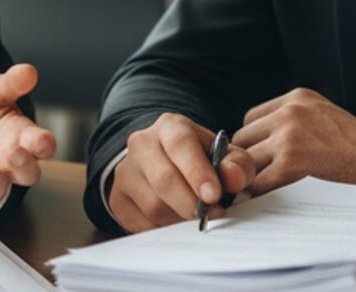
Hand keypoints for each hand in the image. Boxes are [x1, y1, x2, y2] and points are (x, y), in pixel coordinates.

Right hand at [108, 112, 254, 232]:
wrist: (163, 163)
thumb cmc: (200, 159)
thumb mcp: (224, 155)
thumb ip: (237, 164)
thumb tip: (233, 178)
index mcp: (170, 126)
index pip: (180, 145)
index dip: (198, 172)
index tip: (214, 196)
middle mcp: (142, 144)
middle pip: (164, 179)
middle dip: (191, 203)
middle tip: (212, 215)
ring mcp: (126, 171)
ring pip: (153, 206)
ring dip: (180, 219)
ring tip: (196, 217)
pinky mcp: (118, 198)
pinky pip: (141, 224)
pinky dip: (163, 230)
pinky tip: (177, 222)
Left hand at [234, 87, 355, 195]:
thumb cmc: (355, 144)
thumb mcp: (322, 114)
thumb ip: (294, 118)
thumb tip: (264, 138)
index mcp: (296, 98)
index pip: (251, 117)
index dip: (254, 139)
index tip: (261, 154)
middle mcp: (289, 113)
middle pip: (243, 137)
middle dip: (249, 157)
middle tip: (258, 173)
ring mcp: (288, 137)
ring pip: (247, 160)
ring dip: (252, 176)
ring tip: (264, 186)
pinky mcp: (290, 163)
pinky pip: (258, 182)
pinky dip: (260, 192)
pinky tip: (270, 195)